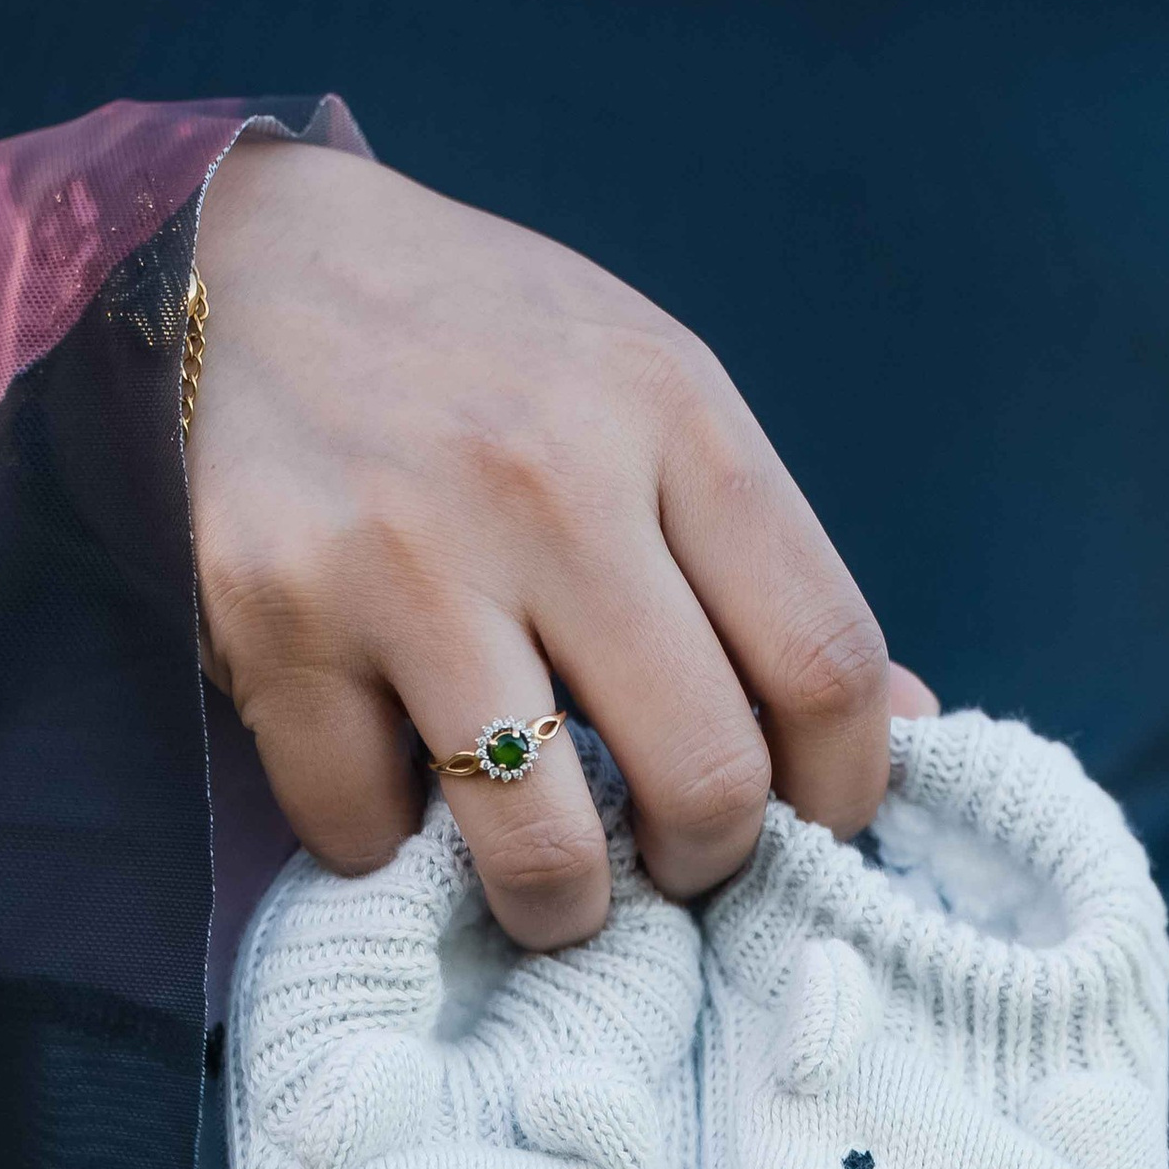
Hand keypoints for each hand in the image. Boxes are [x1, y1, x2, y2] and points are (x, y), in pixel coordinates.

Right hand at [191, 136, 928, 941]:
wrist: (255, 259)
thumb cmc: (491, 354)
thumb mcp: (658, 402)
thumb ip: (770, 566)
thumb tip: (913, 735)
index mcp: (670, 414)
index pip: (825, 659)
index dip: (846, 787)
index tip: (817, 823)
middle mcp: (547, 483)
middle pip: (704, 772)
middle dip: (708, 865)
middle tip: (677, 865)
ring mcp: (404, 556)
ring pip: (543, 845)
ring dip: (567, 909)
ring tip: (562, 887)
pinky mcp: (275, 620)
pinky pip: (368, 832)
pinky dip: (394, 852)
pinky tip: (405, 795)